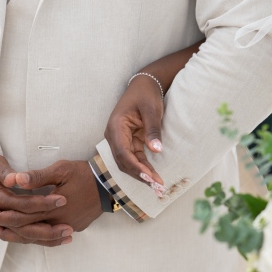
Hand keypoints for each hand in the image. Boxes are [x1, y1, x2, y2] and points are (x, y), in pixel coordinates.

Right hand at [0, 155, 72, 246]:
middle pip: (25, 227)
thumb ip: (6, 172)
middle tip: (70, 228)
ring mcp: (0, 222)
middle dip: (48, 229)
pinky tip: (56, 240)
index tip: (62, 199)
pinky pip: (22, 236)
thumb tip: (17, 178)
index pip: (23, 204)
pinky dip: (38, 239)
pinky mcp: (4, 225)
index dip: (43, 203)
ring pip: (24, 236)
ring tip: (68, 237)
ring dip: (46, 239)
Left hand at [0, 160, 102, 243]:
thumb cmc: (84, 174)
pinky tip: (28, 233)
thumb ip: (36, 177)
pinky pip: (51, 237)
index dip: (5, 215)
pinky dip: (37, 236)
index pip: (23, 216)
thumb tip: (14, 179)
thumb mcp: (60, 170)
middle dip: (7, 228)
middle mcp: (60, 222)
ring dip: (20, 236)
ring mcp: (68, 227)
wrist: (110, 184)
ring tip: (3, 232)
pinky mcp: (75, 228)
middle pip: (28, 231)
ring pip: (39, 238)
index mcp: (53, 208)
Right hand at [104, 74, 165, 195]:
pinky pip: (134, 159)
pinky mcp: (128, 142)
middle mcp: (114, 136)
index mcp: (116, 127)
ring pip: (128, 163)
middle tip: (157, 187)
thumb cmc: (147, 95)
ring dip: (142, 175)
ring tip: (157, 186)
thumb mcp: (152, 110)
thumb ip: (152, 130)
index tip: (149, 177)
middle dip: (140, 175)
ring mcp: (120, 140)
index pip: (123, 152)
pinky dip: (143, 168)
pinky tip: (153, 177)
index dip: (135, 167)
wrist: (144, 85)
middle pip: (124, 161)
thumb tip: (156, 150)